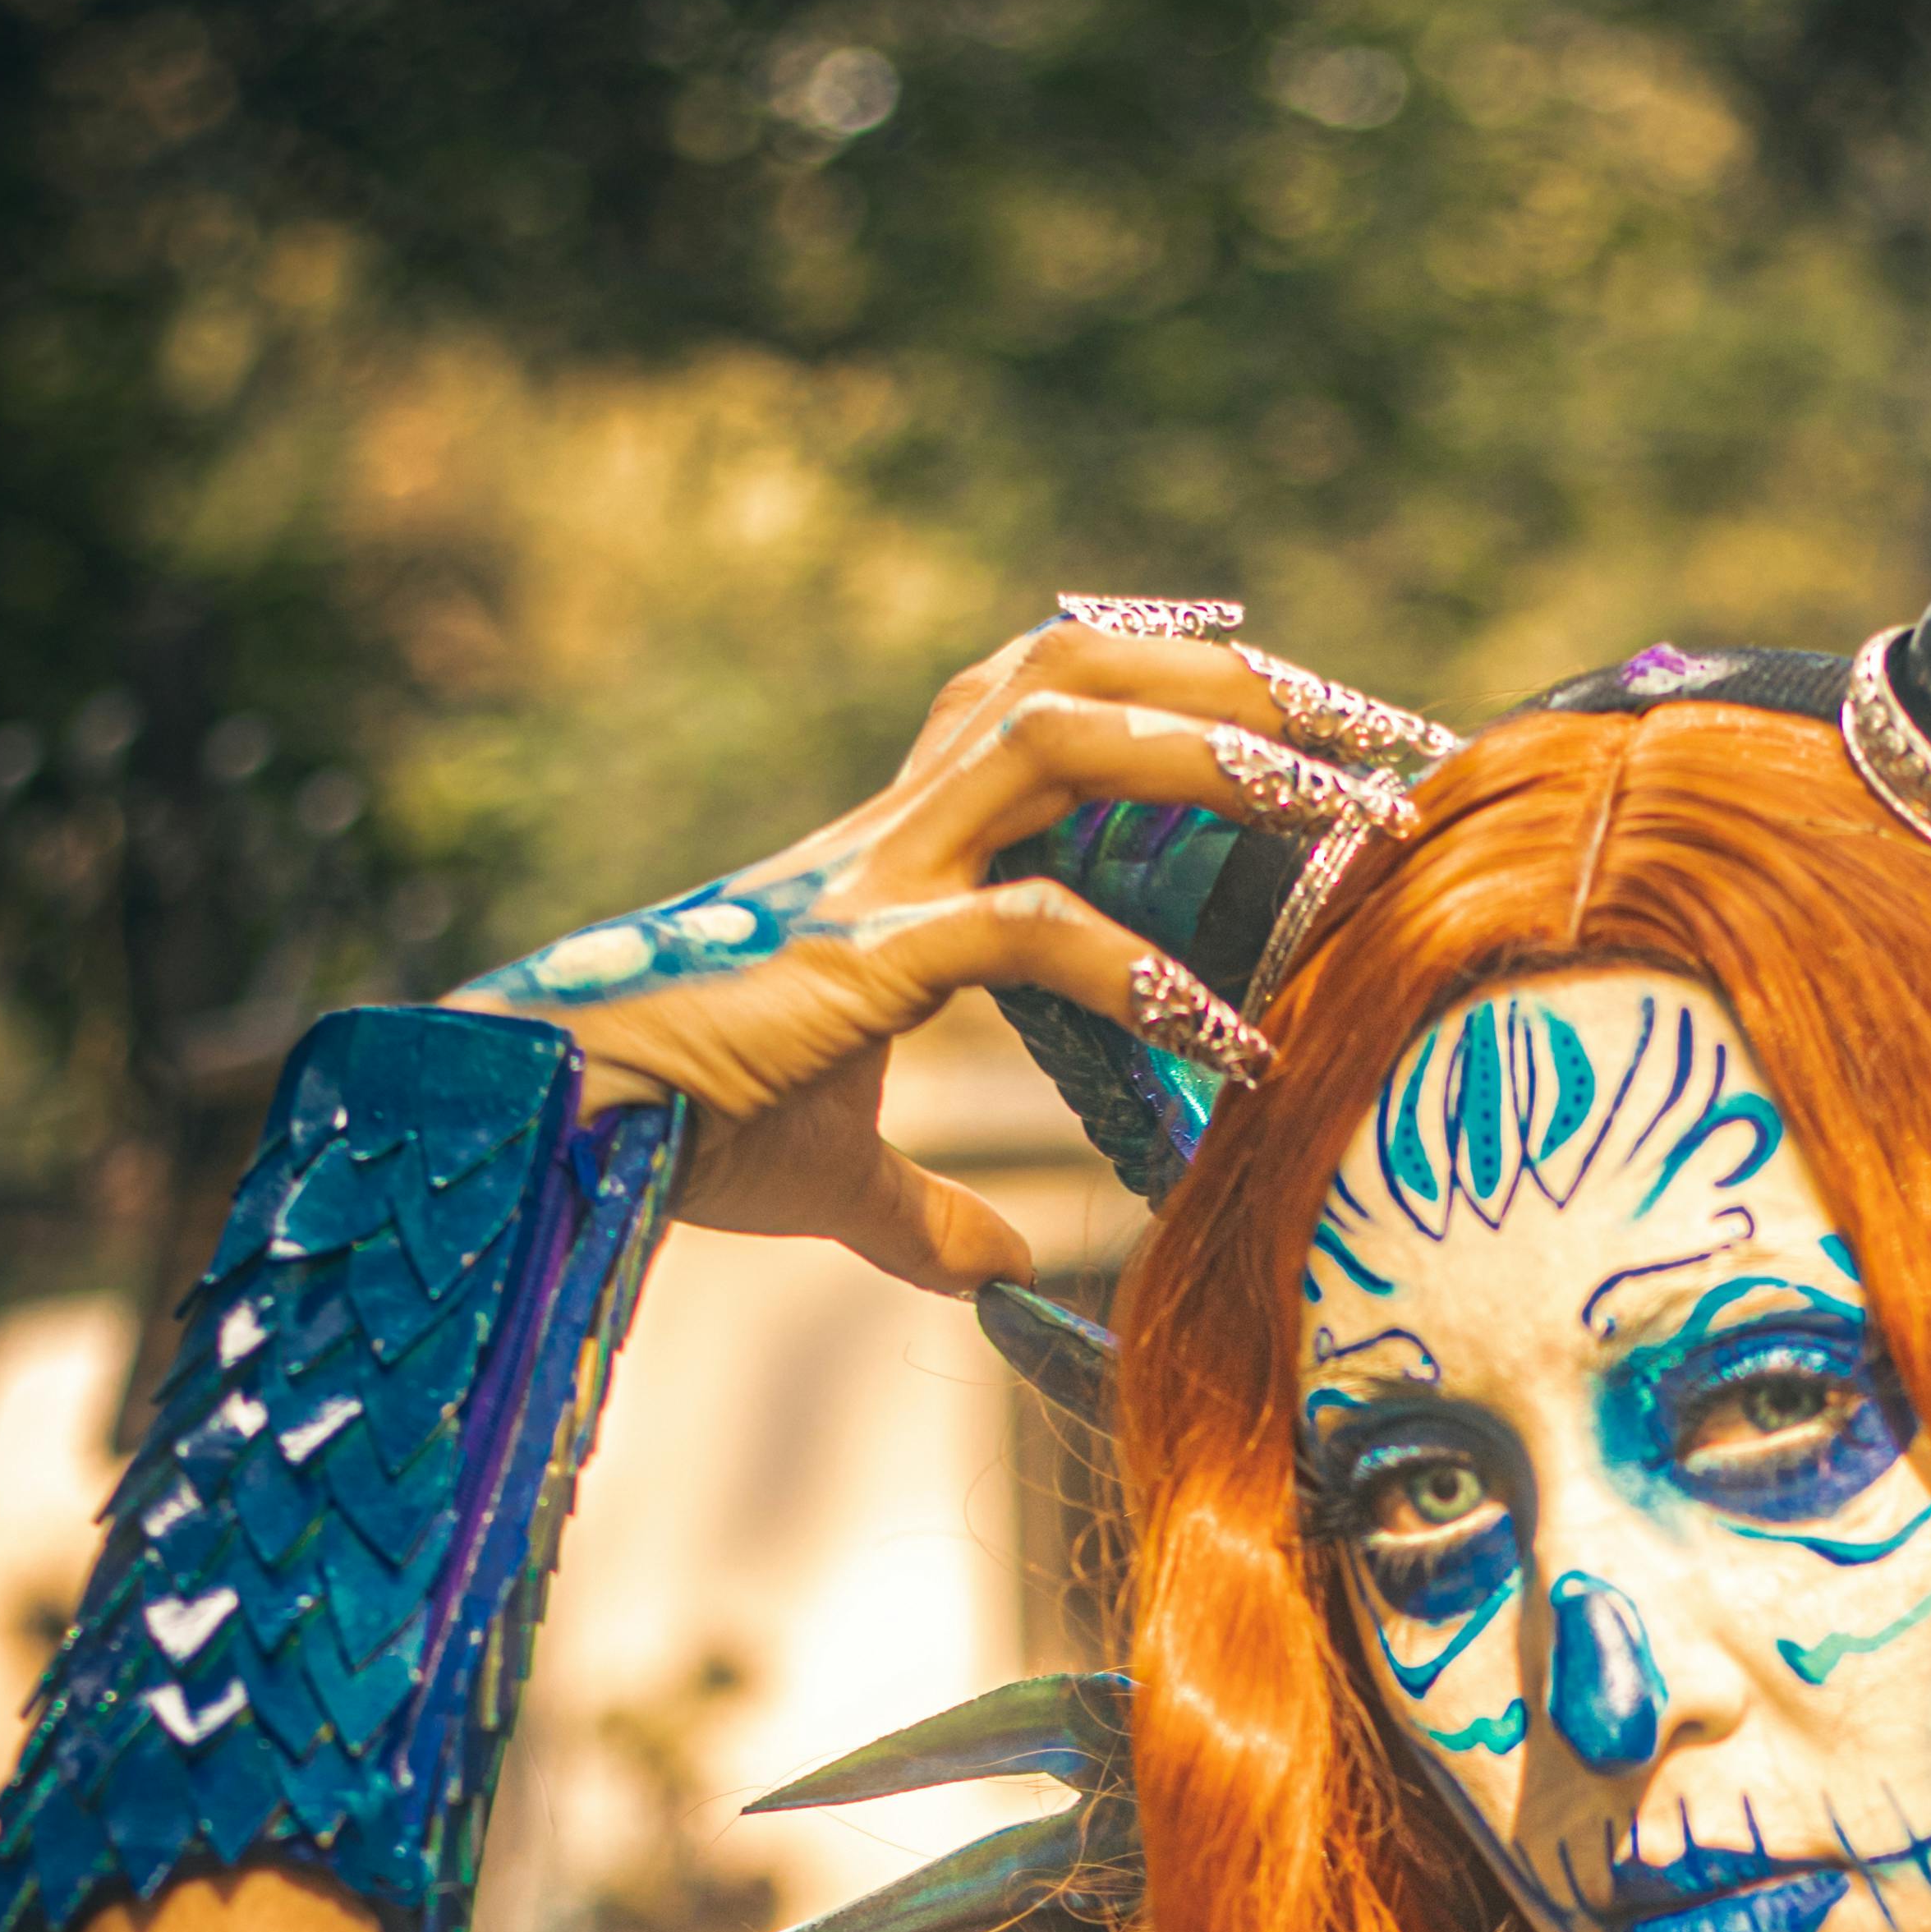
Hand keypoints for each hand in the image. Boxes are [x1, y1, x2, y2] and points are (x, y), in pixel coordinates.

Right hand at [445, 613, 1444, 1293]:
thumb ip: (925, 1217)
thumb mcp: (834, 1180)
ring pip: (1067, 737)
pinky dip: (1144, 978)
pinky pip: (1035, 933)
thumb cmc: (673, 1133)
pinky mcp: (866, 957)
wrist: (549, 1125)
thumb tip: (1003, 1267)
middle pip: (1079, 671)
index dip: (1157, 663)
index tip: (1281, 684)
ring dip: (1216, 758)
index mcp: (891, 852)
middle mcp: (893, 830)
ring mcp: (880, 880)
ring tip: (1345, 819)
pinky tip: (1234, 1047)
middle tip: (1380, 727)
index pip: (1038, 693)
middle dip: (1238, 682)